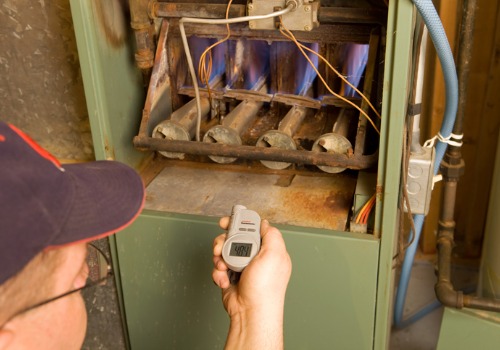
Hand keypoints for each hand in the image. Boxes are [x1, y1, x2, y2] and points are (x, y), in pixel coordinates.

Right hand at [212, 217, 291, 348]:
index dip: (239, 222)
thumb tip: (265, 223)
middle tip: (220, 246)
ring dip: (219, 258)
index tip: (228, 222)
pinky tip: (224, 280)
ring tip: (223, 267)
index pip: (253, 228)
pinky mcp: (230, 276)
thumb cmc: (265, 288)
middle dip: (224, 241)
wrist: (250, 312)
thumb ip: (271, 235)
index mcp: (268, 250)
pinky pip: (218, 267)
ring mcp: (242, 267)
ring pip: (223, 251)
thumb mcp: (274, 255)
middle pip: (234, 237)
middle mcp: (255, 257)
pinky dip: (218, 273)